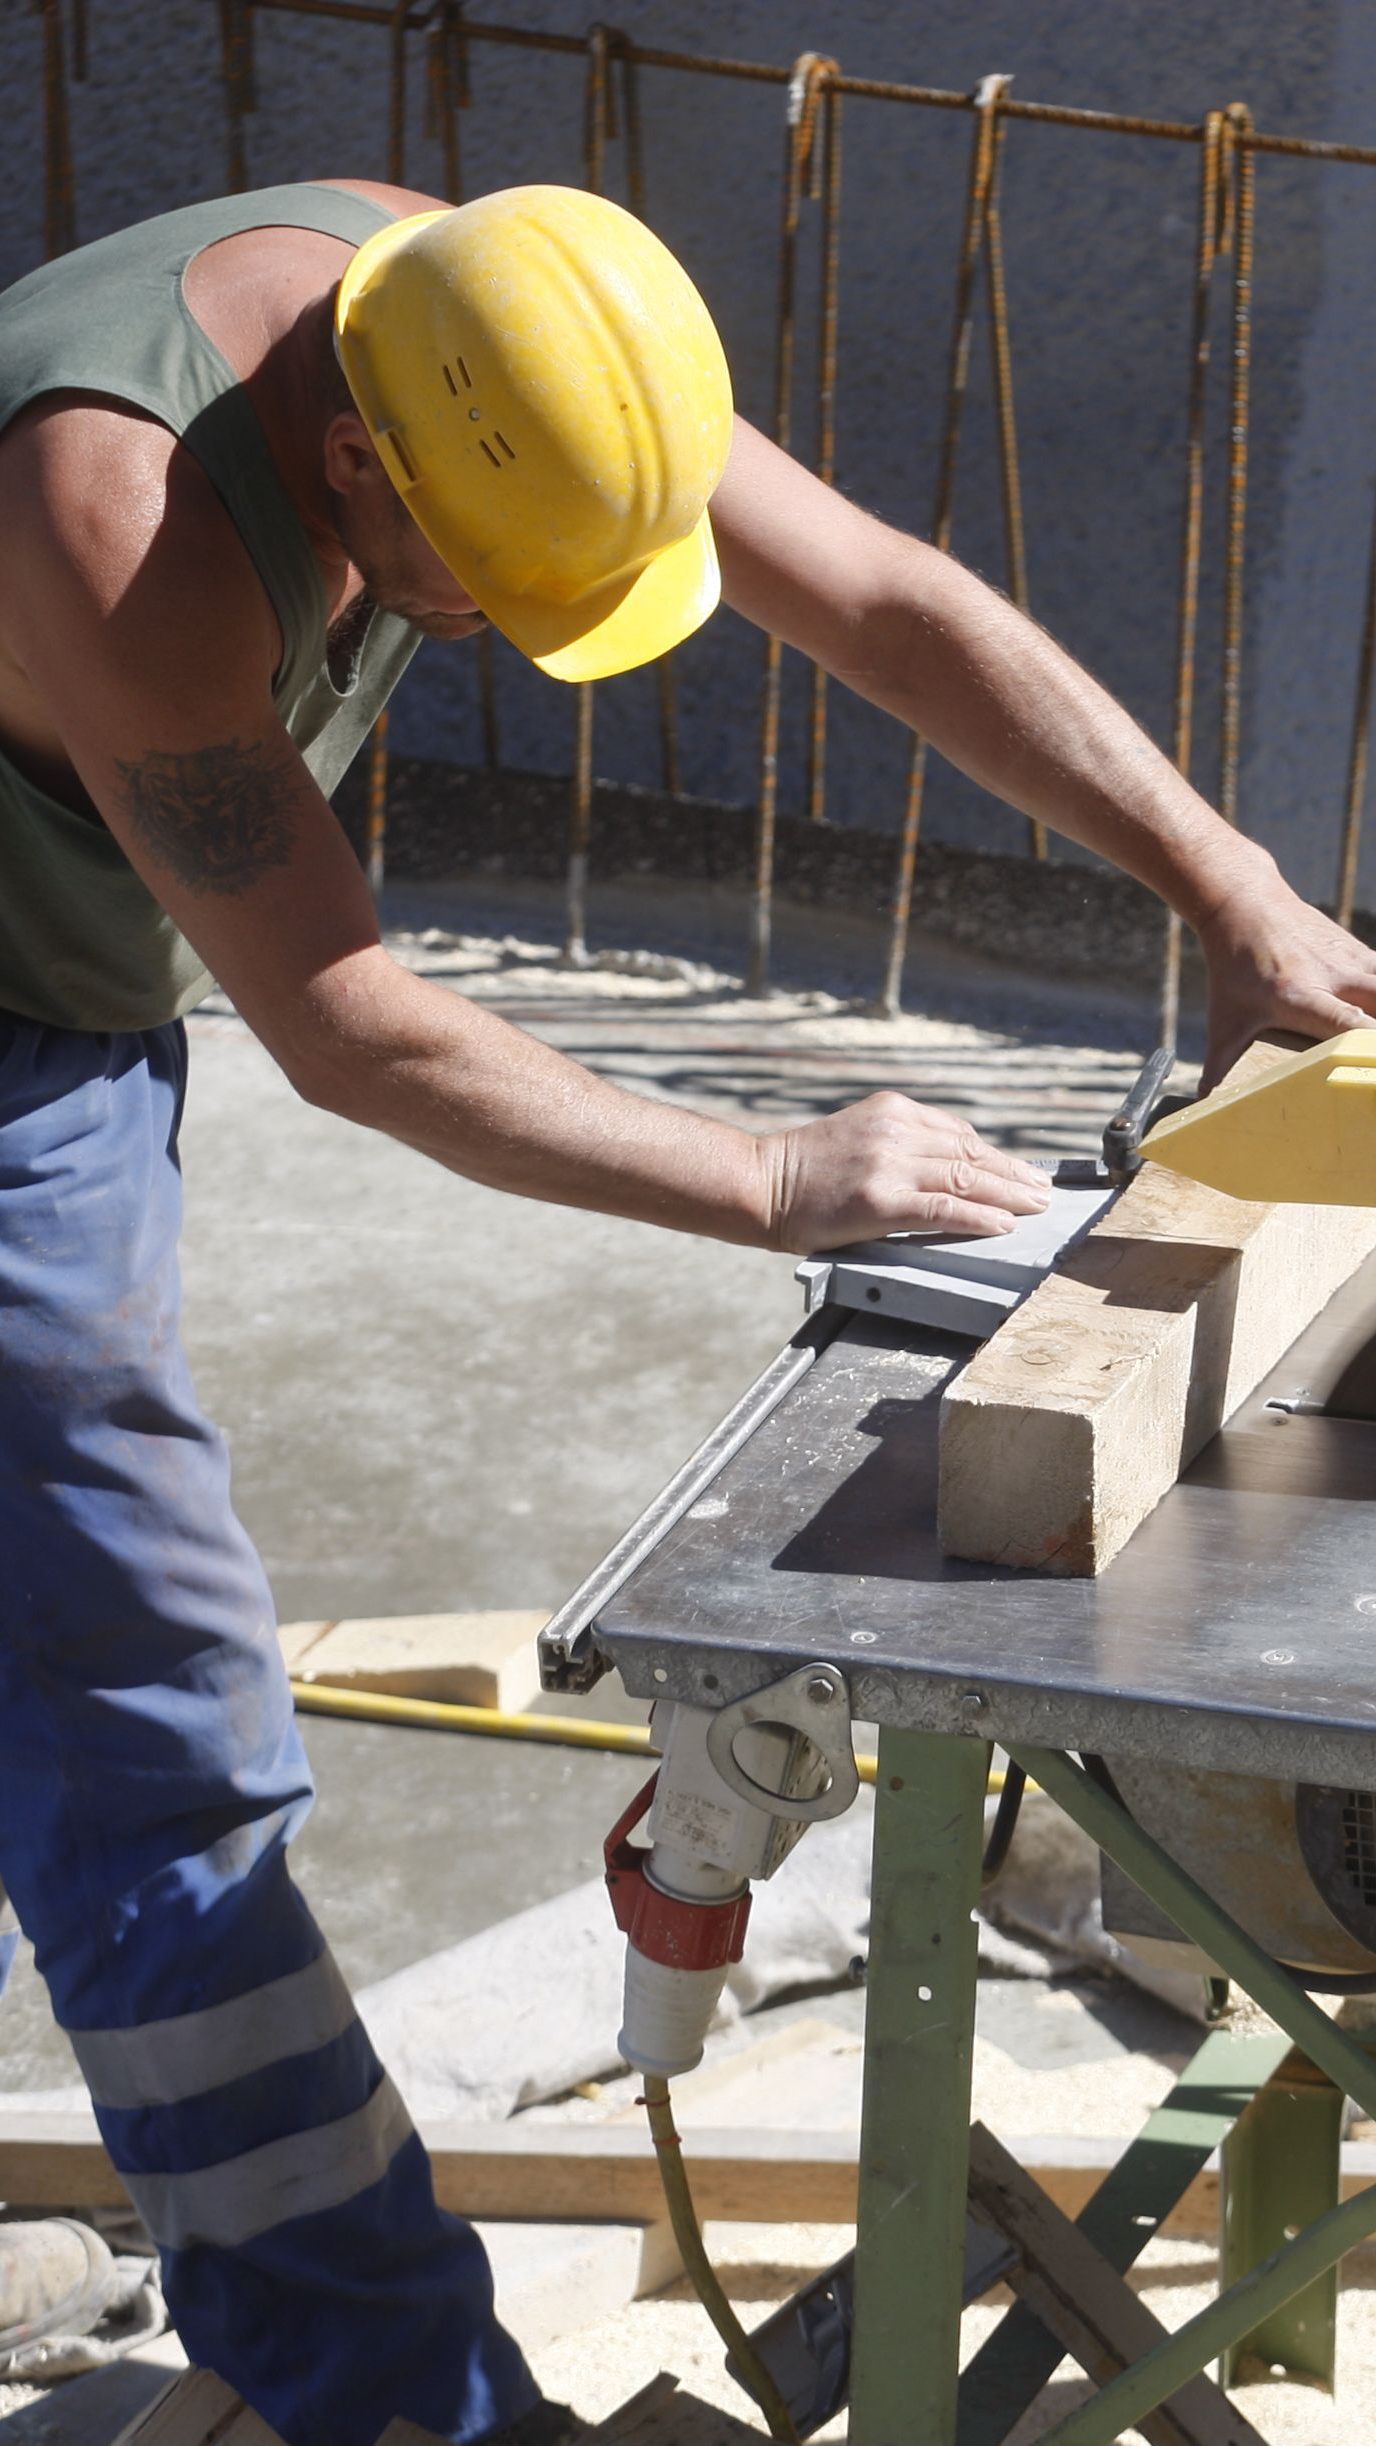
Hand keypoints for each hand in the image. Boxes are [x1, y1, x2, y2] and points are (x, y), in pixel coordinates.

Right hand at [760, 1092, 1050, 1254]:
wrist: (760, 1183)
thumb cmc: (805, 1170)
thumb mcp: (859, 1134)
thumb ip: (902, 1143)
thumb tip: (952, 1168)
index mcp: (893, 1110)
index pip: (960, 1134)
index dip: (997, 1156)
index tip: (1021, 1170)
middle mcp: (896, 1130)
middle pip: (972, 1154)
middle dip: (1014, 1174)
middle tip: (1043, 1190)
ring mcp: (890, 1164)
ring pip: (967, 1180)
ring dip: (1009, 1195)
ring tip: (1035, 1207)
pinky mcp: (882, 1200)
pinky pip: (946, 1209)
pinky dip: (980, 1217)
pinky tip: (1003, 1224)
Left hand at [1198, 857, 1375, 1089]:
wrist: (1245, 906)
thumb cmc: (1233, 969)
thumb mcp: (1224, 1018)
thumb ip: (1218, 1063)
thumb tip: (1201, 1102)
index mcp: (1299, 997)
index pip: (1347, 1025)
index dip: (1366, 1046)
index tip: (1371, 1065)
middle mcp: (1331, 977)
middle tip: (1372, 1056)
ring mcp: (1349, 960)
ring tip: (1371, 1036)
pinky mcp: (1358, 950)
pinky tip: (1372, 1009)